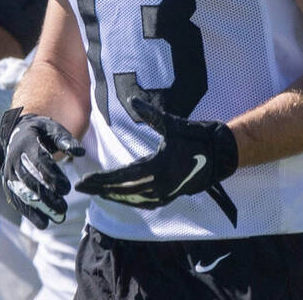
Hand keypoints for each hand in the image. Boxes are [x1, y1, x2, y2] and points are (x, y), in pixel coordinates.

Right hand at [0, 107, 84, 229]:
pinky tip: (44, 223)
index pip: (38, 162)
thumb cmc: (41, 132)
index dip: (52, 177)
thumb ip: (66, 140)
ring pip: (23, 193)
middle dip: (47, 197)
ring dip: (40, 208)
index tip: (67, 189)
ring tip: (59, 218)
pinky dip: (29, 213)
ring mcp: (9, 172)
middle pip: (30, 181)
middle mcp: (14, 159)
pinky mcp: (8, 184)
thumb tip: (80, 152)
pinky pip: (17, 200)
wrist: (18, 134)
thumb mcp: (53, 130)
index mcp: (26, 144)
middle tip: (64, 208)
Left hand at [74, 96, 238, 225]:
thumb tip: (133, 100)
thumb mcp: (172, 124)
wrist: (221, 153)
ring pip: (132, 199)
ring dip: (113, 196)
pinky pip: (145, 203)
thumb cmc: (196, 137)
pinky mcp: (171, 196)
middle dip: (101, 189)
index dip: (101, 180)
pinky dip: (129, 201)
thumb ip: (150, 114)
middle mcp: (160, 185)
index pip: (121, 177)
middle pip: (123, 190)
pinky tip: (120, 197)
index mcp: (157, 168)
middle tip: (81, 188)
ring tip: (96, 192)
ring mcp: (166, 193)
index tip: (84, 181)